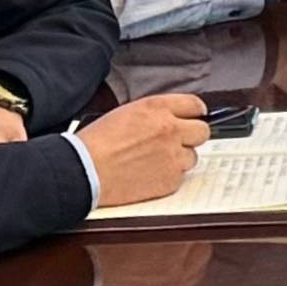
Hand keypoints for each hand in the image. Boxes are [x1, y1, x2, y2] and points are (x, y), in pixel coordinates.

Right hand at [76, 94, 209, 207]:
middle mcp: (170, 130)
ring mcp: (172, 156)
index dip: (195, 113)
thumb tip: (172, 118)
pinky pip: (180, 177)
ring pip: (192, 156)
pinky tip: (148, 175)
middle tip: (177, 142)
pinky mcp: (170, 180)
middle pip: (202, 131)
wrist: (84, 169)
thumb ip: (154, 114)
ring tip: (154, 162)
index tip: (195, 117)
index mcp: (158, 108)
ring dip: (178, 159)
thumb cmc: (96, 142)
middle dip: (191, 136)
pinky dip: (168, 177)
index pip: (195, 105)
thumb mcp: (126, 113)